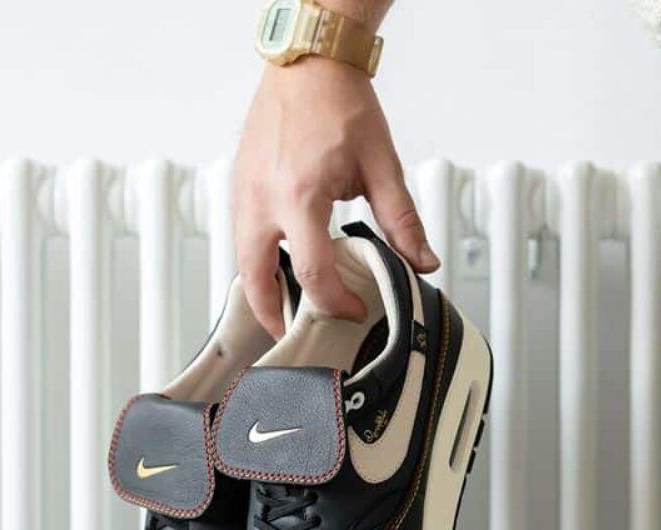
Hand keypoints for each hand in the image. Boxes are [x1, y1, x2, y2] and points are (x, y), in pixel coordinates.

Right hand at [233, 57, 439, 338]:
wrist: (309, 65)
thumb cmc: (339, 104)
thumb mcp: (381, 165)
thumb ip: (402, 220)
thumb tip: (421, 261)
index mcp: (299, 196)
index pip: (313, 273)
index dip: (334, 302)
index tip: (352, 308)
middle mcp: (262, 199)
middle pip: (256, 280)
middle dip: (273, 315)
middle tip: (291, 333)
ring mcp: (244, 193)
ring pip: (241, 262)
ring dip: (259, 291)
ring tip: (283, 308)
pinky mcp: (239, 187)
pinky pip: (240, 237)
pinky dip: (254, 262)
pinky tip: (275, 266)